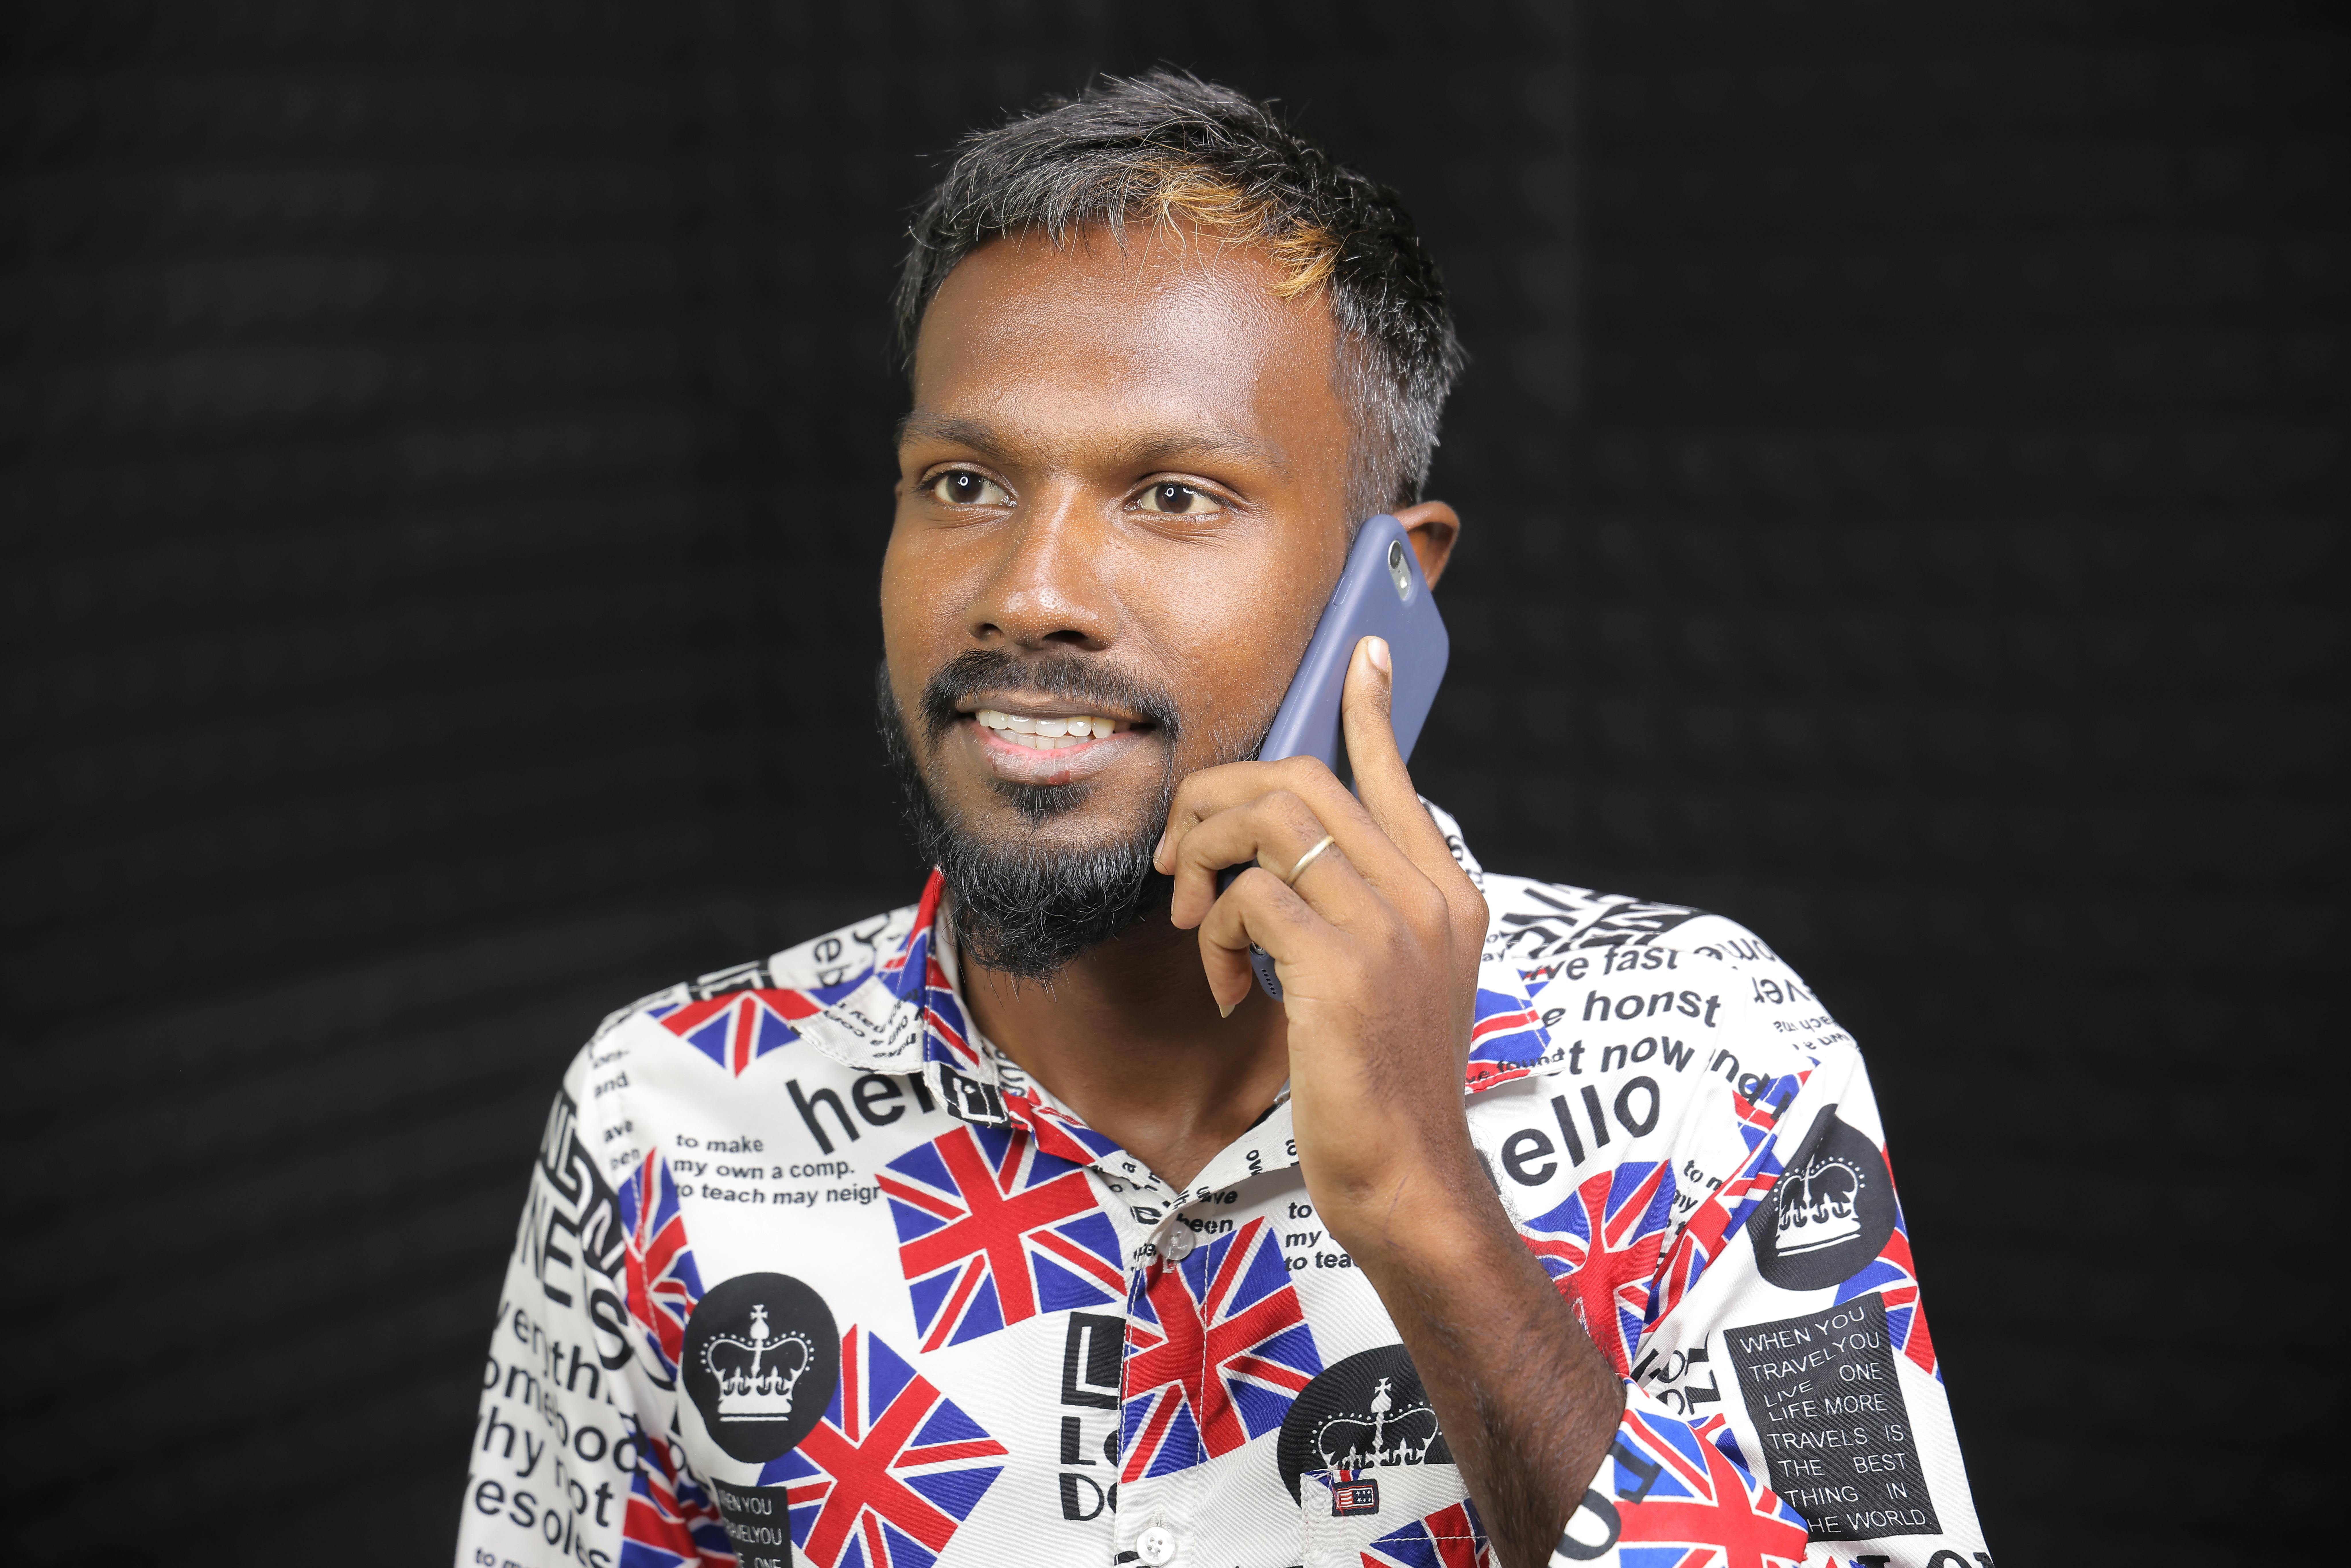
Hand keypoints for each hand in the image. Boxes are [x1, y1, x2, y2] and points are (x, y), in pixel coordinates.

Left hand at [1153, 635, 1491, 1253]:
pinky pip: (1249, 899)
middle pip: (1304, 782)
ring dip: (1208, 859)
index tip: (1359, 656)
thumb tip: (1285, 859)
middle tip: (1181, 859)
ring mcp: (1389, 928)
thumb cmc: (1383, 1086)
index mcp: (1448, 896)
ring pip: (1271, 822)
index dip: (1372, 710)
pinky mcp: (1343, 967)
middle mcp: (1426, 898)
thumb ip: (1361, 912)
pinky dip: (1219, 935)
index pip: (1401, 775)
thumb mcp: (1392, 982)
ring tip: (1198, 919)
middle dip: (1220, 801)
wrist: (1408, 1178)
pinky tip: (1232, 987)